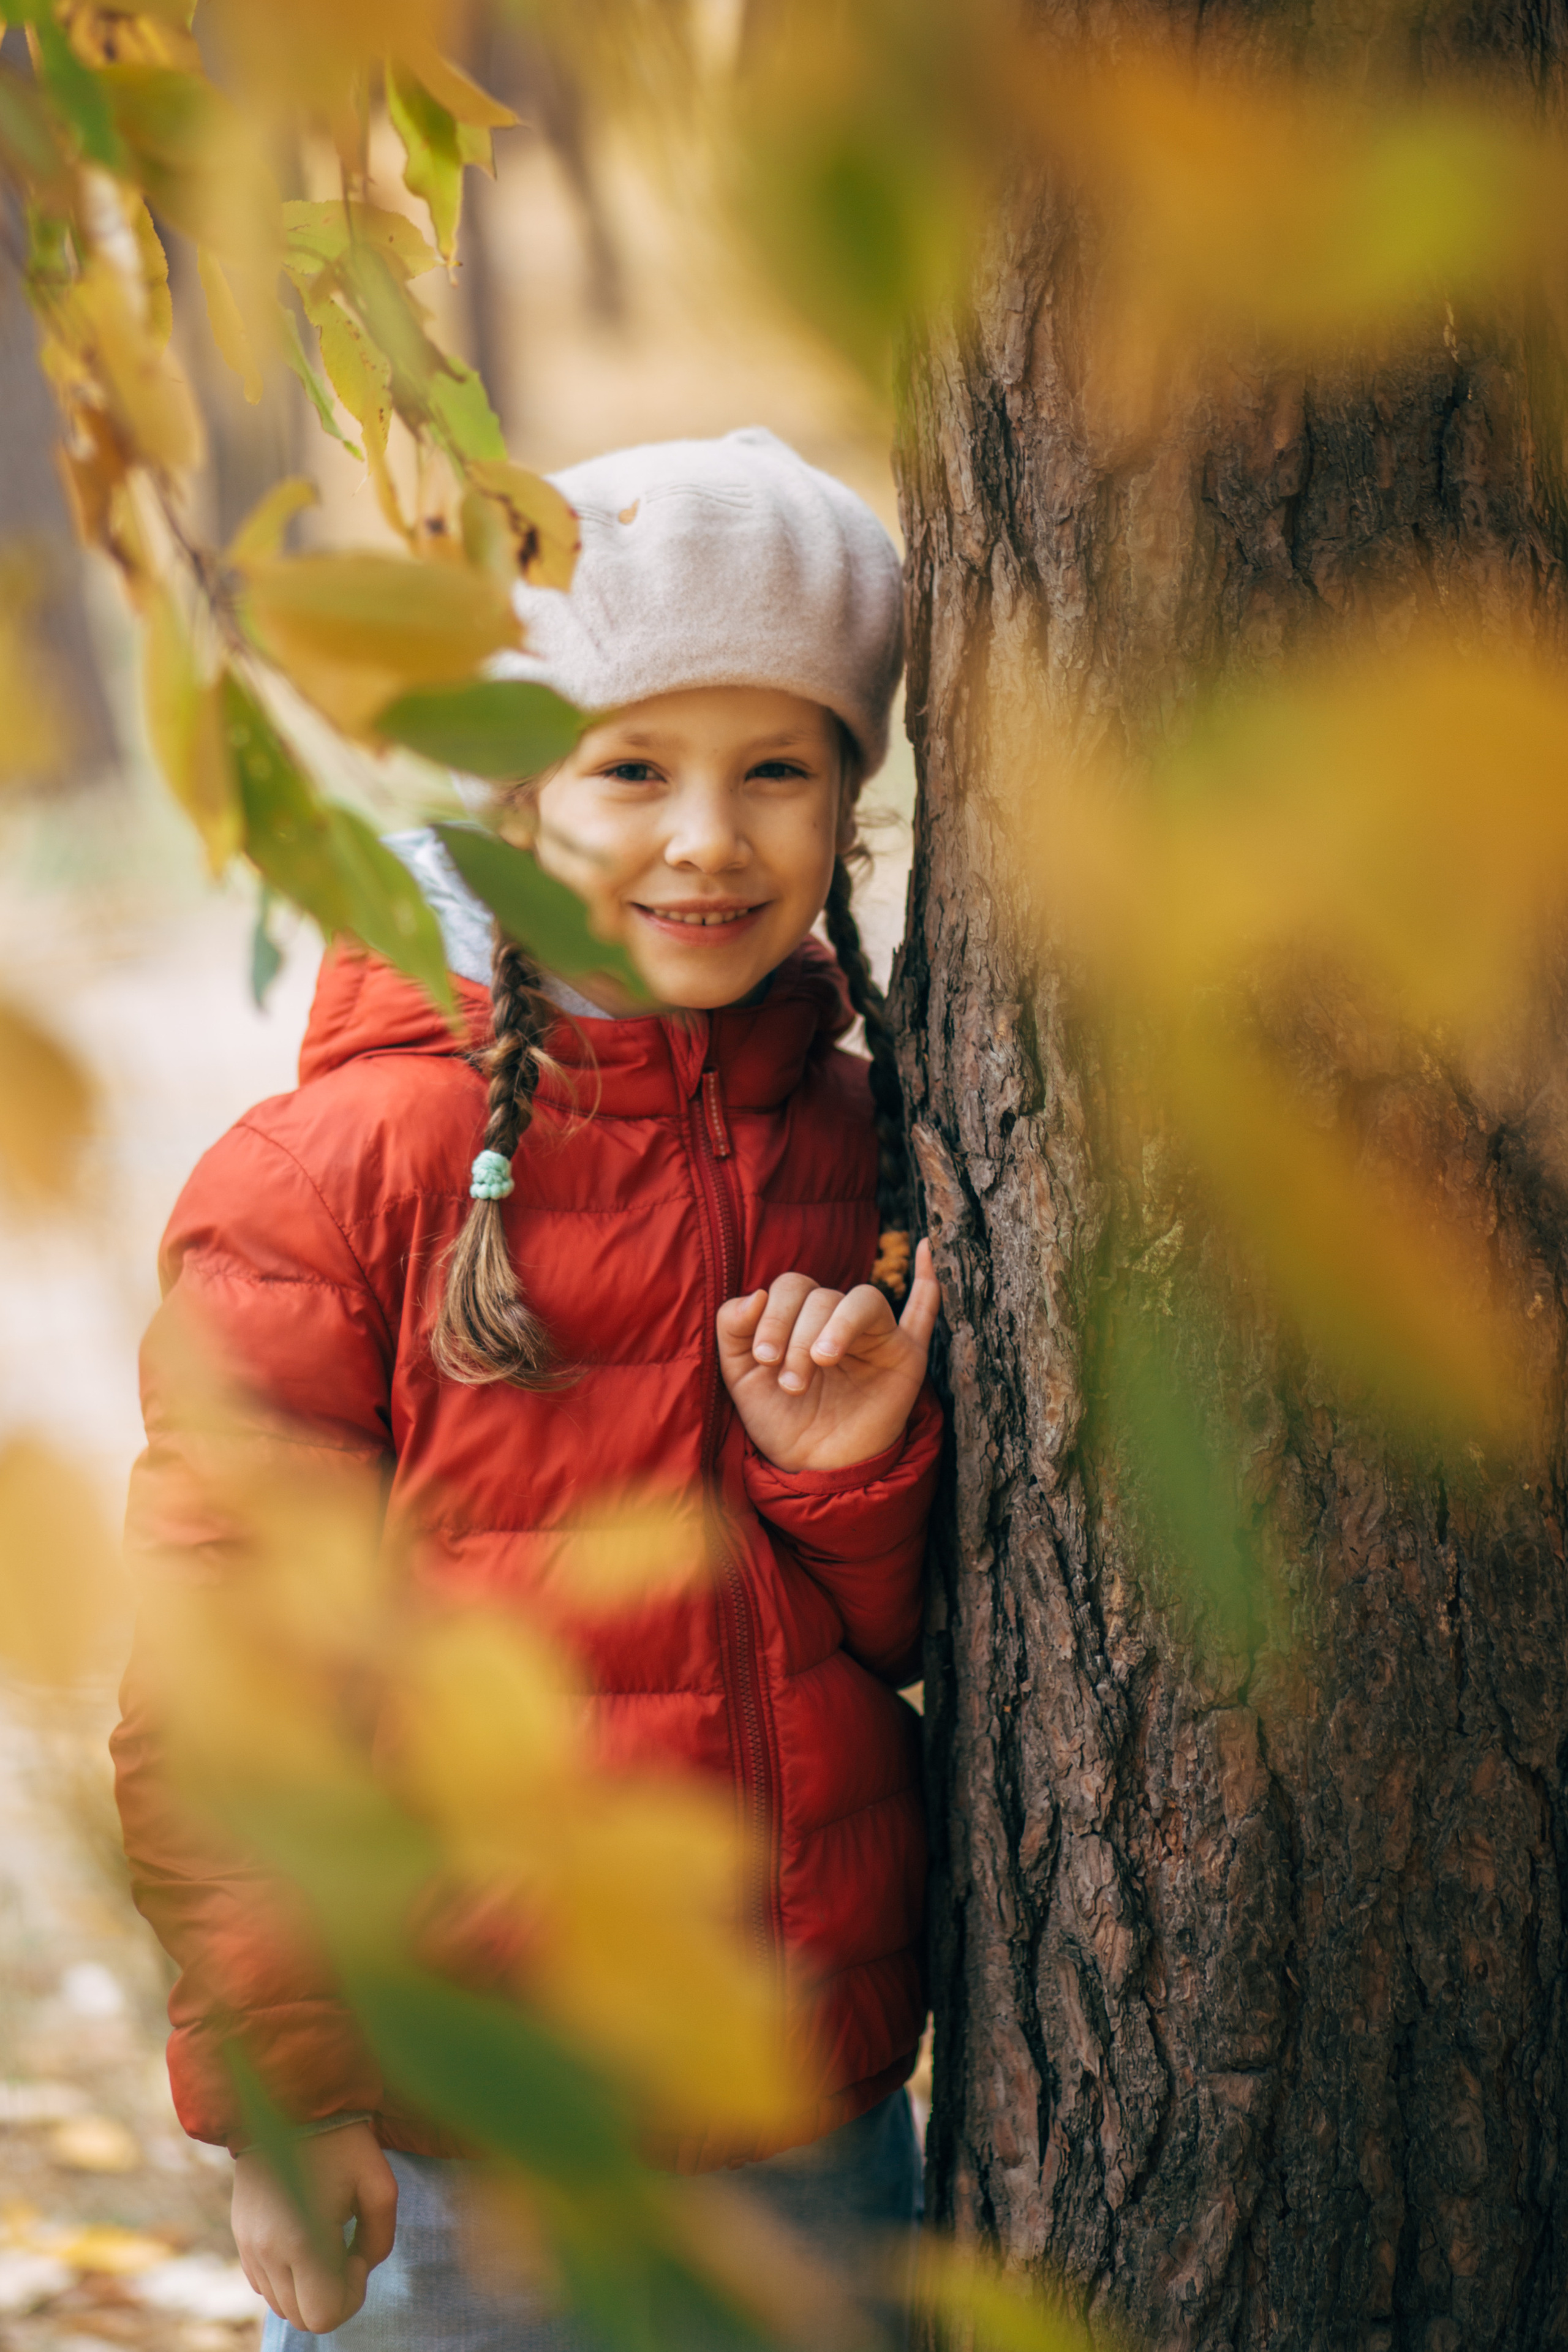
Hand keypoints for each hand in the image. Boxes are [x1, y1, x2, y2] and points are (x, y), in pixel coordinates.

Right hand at [233, 2121, 396, 2334]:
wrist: (290, 2102)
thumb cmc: (342, 2142)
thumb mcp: (380, 2186)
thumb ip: (379, 2241)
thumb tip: (359, 2268)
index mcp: (303, 2243)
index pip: (323, 2317)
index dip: (350, 2297)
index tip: (356, 2254)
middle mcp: (267, 2253)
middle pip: (302, 2317)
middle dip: (331, 2295)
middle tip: (346, 2247)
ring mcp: (248, 2246)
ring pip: (281, 2304)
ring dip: (308, 2287)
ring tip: (325, 2238)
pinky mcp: (240, 2236)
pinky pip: (264, 2282)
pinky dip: (287, 2275)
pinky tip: (303, 2235)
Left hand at [717, 1240, 938, 1472]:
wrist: (815, 1468)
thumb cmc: (780, 1420)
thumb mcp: (741, 1377)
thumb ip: (733, 1331)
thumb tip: (755, 1293)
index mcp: (799, 1317)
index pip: (790, 1287)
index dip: (773, 1316)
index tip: (764, 1359)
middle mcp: (836, 1319)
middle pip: (823, 1295)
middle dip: (799, 1336)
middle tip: (791, 1382)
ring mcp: (874, 1335)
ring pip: (863, 1300)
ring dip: (836, 1327)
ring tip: (822, 1362)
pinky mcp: (906, 1356)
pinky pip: (923, 1312)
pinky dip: (928, 1280)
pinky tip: (925, 1248)